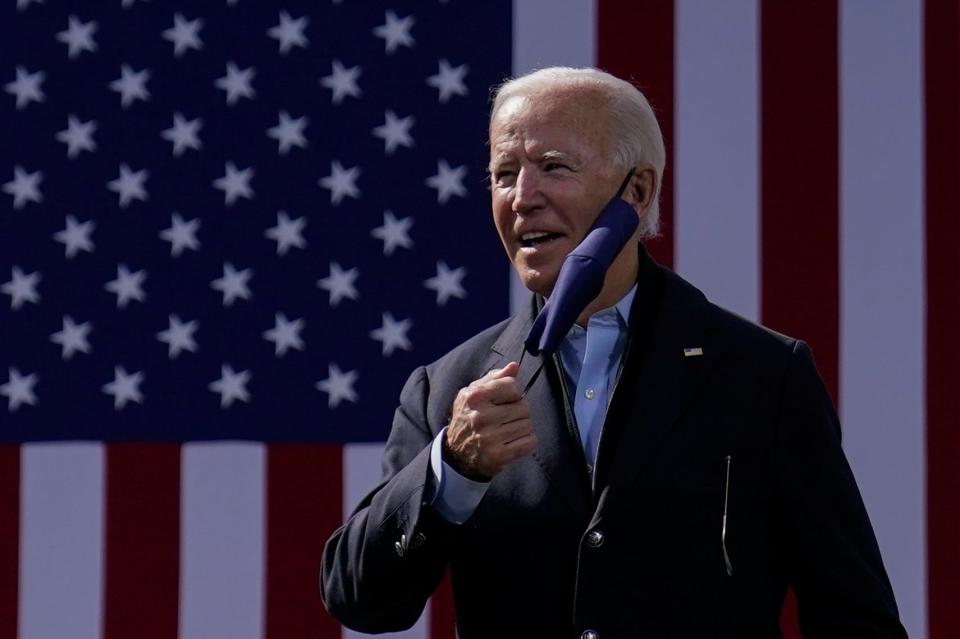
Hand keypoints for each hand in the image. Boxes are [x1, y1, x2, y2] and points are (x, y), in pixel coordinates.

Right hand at [444, 362, 535, 480]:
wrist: (456, 452)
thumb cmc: (469, 416)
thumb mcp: (474, 392)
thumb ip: (495, 378)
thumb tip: (514, 366)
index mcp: (474, 397)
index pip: (513, 386)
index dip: (514, 393)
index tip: (507, 399)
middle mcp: (480, 417)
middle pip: (524, 407)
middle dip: (519, 411)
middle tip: (507, 418)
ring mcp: (489, 438)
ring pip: (528, 425)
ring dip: (523, 427)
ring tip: (508, 430)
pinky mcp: (498, 456)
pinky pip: (529, 443)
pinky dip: (526, 442)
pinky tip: (513, 441)